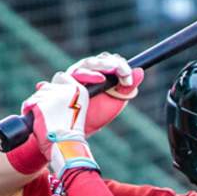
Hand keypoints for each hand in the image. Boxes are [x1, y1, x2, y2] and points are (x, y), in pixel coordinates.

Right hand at [6, 52, 141, 175]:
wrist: (73, 134)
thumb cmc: (94, 116)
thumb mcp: (114, 102)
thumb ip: (126, 87)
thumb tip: (140, 71)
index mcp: (95, 74)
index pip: (105, 61)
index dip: (118, 65)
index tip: (128, 76)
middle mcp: (80, 74)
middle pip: (92, 62)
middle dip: (107, 64)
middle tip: (120, 71)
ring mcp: (67, 80)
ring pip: (79, 68)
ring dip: (91, 70)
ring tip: (102, 78)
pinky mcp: (55, 89)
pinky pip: (62, 81)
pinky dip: (70, 82)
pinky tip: (78, 86)